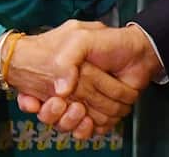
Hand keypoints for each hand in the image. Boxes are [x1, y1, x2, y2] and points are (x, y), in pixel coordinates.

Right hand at [17, 23, 163, 138]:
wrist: (139, 54)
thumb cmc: (111, 44)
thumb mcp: (82, 37)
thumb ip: (67, 58)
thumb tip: (61, 90)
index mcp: (61, 74)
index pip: (35, 93)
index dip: (29, 101)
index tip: (33, 101)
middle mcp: (69, 91)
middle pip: (48, 113)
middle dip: (50, 113)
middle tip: (59, 103)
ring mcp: (83, 105)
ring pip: (64, 124)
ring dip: (68, 121)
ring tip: (78, 109)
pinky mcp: (98, 116)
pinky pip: (85, 130)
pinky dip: (85, 129)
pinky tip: (89, 120)